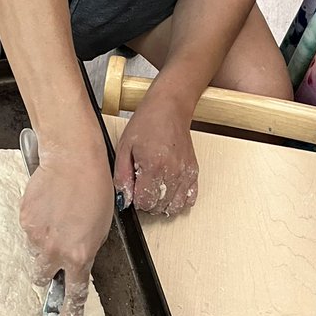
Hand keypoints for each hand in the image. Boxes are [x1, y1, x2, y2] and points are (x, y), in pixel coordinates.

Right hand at [19, 142, 112, 315]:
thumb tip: (77, 262)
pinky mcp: (24, 219)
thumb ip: (87, 251)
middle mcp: (55, 251)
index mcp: (79, 256)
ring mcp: (36, 236)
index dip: (68, 312)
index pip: (73, 293)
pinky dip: (36, 224)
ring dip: (41, 243)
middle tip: (55, 251)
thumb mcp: (101, 228)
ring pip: (33, 252)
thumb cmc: (94, 189)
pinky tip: (47, 208)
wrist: (72, 160)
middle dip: (48, 269)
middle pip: (42, 276)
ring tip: (54, 219)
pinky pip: (28, 231)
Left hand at [114, 99, 198, 215]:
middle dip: (147, 201)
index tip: (133, 188)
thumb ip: (121, 176)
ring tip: (154, 188)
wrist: (170, 108)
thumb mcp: (124, 147)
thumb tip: (124, 200)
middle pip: (159, 207)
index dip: (135, 199)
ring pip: (174, 207)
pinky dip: (179, 200)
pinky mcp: (193, 172)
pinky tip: (169, 190)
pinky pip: (189, 199)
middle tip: (142, 184)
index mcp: (153, 166)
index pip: (144, 202)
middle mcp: (172, 172)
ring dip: (162, 204)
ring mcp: (185, 173)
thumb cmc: (146, 123)